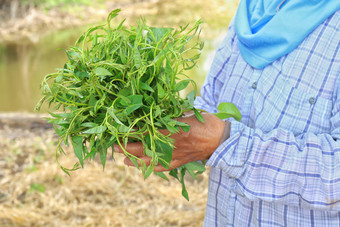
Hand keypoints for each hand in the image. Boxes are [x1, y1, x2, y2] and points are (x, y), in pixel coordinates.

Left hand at [114, 112, 228, 171]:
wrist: (221, 139)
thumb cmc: (206, 122)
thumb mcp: (187, 113)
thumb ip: (171, 114)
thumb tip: (156, 111)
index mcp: (171, 130)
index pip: (145, 133)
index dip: (130, 134)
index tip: (118, 132)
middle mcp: (170, 145)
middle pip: (143, 148)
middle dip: (127, 148)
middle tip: (114, 147)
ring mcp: (174, 156)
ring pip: (151, 160)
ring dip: (136, 160)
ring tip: (124, 161)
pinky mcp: (180, 162)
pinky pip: (163, 167)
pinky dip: (152, 168)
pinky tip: (143, 169)